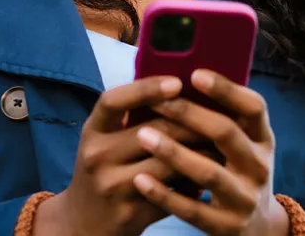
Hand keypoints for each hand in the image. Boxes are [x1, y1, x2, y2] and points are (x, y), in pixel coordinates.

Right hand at [36, 76, 209, 235]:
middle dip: (190, 122)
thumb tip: (178, 89)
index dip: (146, 89)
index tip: (177, 82)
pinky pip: (171, 194)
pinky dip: (192, 182)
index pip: (114, 101)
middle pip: (151, 131)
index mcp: (92, 131)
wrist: (83, 223)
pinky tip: (208, 172)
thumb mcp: (103, 139)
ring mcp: (112, 187)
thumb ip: (130, 117)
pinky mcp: (131, 214)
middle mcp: (97, 157)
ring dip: (198, 152)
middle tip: (219, 113)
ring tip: (221, 142)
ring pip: (167, 163)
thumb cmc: (103, 170)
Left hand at [131, 70, 290, 235]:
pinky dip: (165, 194)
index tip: (195, 74)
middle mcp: (259, 167)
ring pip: (208, 172)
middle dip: (189, 115)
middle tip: (157, 100)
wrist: (257, 230)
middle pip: (226, 134)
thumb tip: (180, 78)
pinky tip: (140, 180)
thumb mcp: (243, 146)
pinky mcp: (227, 228)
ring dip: (173, 152)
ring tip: (143, 136)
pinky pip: (192, 210)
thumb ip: (222, 118)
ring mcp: (245, 199)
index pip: (254, 107)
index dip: (226, 89)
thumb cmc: (238, 172)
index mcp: (263, 139)